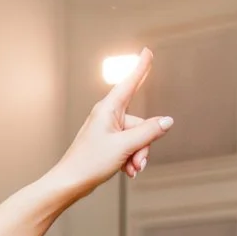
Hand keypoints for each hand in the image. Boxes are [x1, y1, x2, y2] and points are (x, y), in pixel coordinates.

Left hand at [47, 48, 171, 194]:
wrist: (69, 183)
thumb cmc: (89, 162)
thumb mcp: (125, 146)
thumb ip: (148, 132)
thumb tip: (167, 121)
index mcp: (108, 109)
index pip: (129, 82)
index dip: (140, 67)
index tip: (147, 52)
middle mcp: (107, 116)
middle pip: (140, 123)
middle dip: (144, 144)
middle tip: (138, 162)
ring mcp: (107, 130)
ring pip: (136, 138)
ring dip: (138, 155)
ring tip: (131, 169)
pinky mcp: (106, 144)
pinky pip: (128, 147)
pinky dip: (130, 159)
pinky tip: (127, 172)